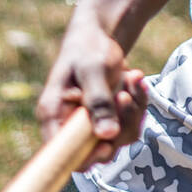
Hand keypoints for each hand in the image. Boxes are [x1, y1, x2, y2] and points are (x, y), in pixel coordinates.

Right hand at [36, 16, 147, 166]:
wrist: (99, 34)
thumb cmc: (88, 48)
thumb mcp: (93, 70)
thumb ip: (98, 101)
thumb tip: (106, 135)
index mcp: (53, 114)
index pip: (62, 154)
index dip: (85, 157)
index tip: (107, 143)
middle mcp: (70, 125)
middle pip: (98, 151)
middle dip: (120, 124)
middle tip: (124, 94)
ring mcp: (91, 125)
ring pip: (120, 139)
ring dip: (133, 110)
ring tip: (131, 78)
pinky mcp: (109, 121)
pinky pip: (130, 126)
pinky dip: (138, 105)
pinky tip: (135, 81)